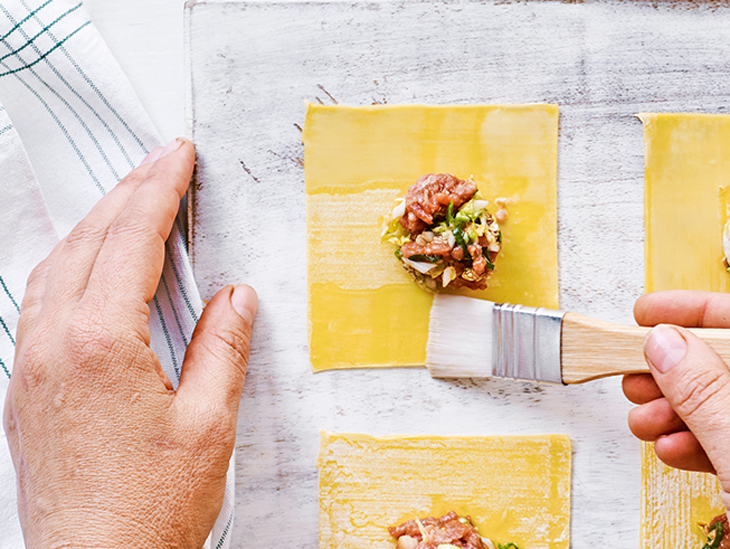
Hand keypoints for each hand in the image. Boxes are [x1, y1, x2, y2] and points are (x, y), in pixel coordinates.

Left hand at [4, 138, 257, 548]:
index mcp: (99, 344)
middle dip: (125, 193)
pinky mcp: (23, 392)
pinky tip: (92, 272)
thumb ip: (221, 348)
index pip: (130, 241)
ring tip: (129, 203)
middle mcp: (51, 346)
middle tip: (161, 162)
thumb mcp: (208, 424)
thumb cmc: (151, 508)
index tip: (177, 155)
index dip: (158, 190)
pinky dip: (70, 267)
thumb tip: (234, 296)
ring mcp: (28, 368)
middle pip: (84, 242)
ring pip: (52, 269)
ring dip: (93, 227)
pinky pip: (39, 303)